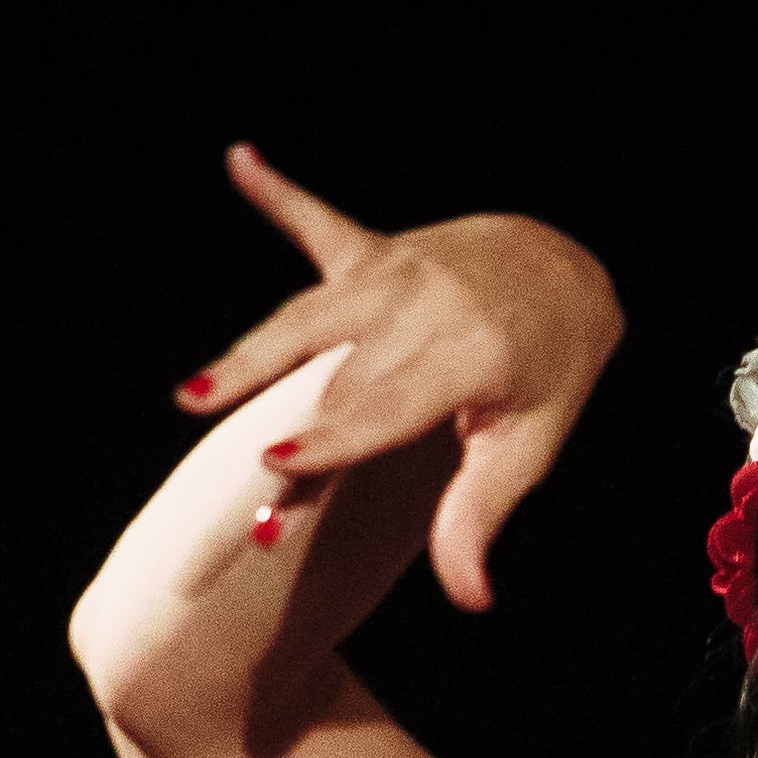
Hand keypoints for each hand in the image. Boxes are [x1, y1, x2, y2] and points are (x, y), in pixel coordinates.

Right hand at [172, 146, 619, 611]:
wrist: (567, 273)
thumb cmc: (547, 373)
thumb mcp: (528, 446)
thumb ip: (480, 515)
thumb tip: (470, 599)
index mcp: (467, 356)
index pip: (385, 410)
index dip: (330, 442)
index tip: (278, 469)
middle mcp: (425, 307)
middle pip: (336, 383)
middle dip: (285, 437)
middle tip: (240, 498)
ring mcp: (395, 272)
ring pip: (306, 320)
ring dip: (247, 357)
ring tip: (189, 397)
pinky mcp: (374, 250)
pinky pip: (318, 220)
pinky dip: (278, 191)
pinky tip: (242, 157)